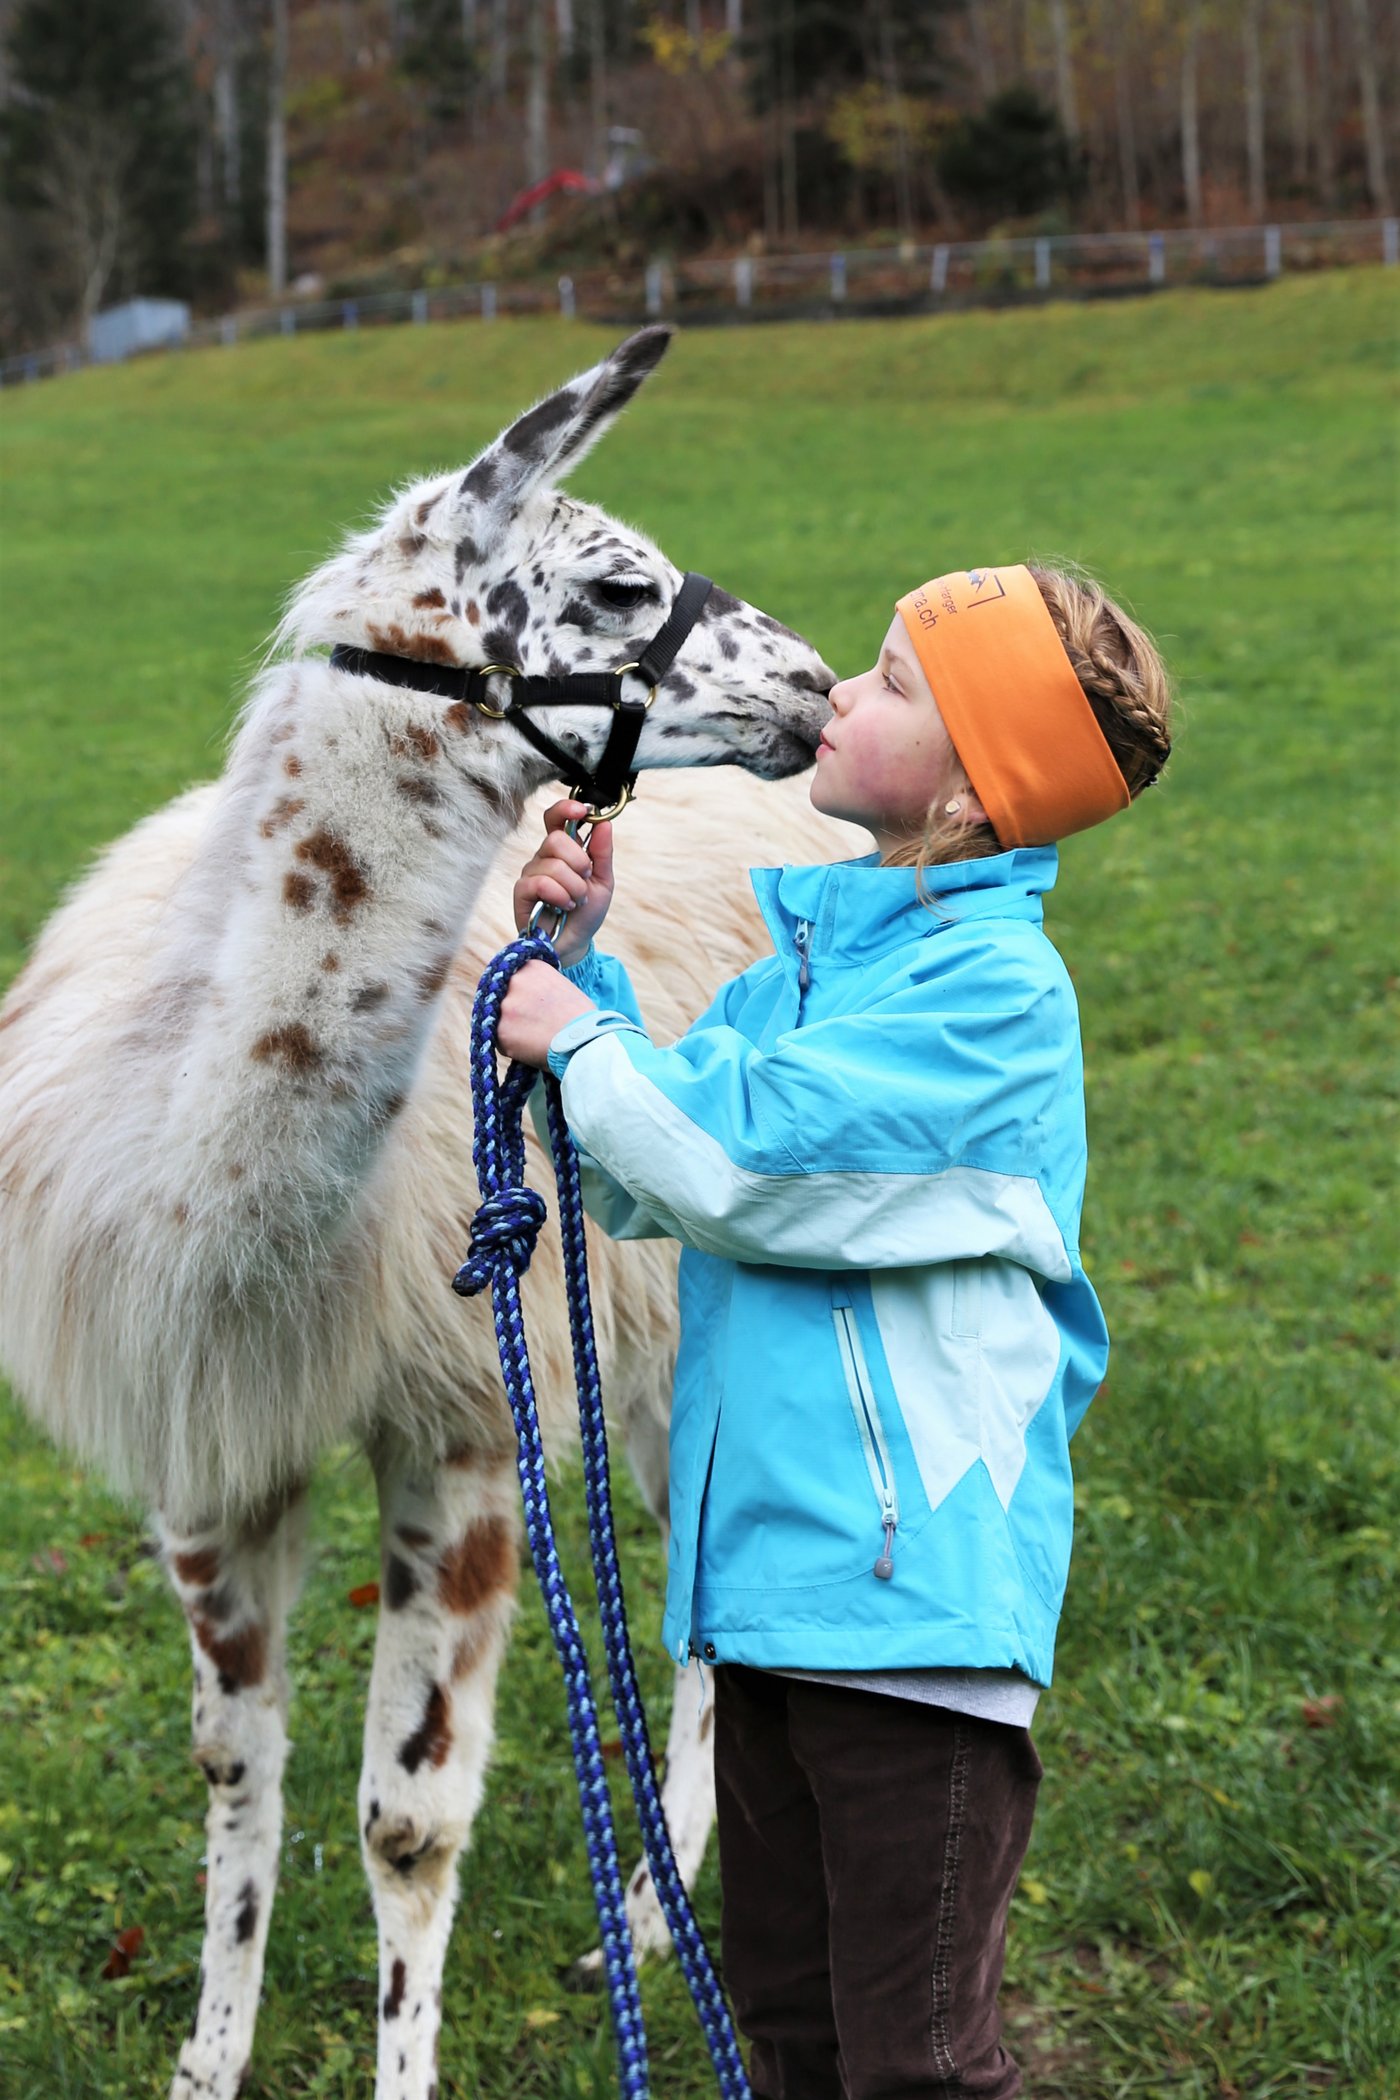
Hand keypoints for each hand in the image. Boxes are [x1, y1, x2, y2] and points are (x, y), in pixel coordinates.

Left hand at [497, 960, 596, 1068]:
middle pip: (503, 996)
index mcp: (531, 966)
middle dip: (514, 1009)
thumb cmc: (581, 1018)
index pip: (512, 977)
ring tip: (534, 1039)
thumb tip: (528, 997)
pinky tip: (531, 1049)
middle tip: (531, 1024)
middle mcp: (514, 981)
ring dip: (512, 1028)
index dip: (519, 992)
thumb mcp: (561, 986)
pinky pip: (500, 1039)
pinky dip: (512, 1046)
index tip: (528, 1004)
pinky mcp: (499, 1030)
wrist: (585, 1041)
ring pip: (499, 1019)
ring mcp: (504, 1005)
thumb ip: (539, 987)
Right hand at [513, 799, 614, 967]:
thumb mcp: (603, 881)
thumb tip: (604, 823)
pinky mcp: (522, 892)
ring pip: (553, 864)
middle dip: (579, 862)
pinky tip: (564, 906)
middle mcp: (544, 857)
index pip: (556, 818)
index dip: (566, 808)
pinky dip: (560, 895)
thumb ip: (602, 853)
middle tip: (585, 879)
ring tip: (576, 901)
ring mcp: (531, 873)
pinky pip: (541, 883)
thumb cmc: (586, 912)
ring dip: (574, 886)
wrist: (575, 943)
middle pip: (556, 839)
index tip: (582, 811)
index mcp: (563, 850)